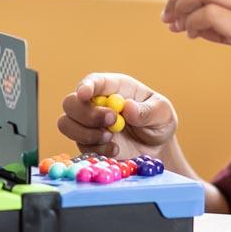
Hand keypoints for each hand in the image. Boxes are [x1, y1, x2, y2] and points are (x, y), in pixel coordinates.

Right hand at [57, 74, 177, 160]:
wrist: (156, 150)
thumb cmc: (159, 123)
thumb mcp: (163, 113)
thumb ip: (148, 111)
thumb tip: (128, 108)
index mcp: (114, 87)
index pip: (93, 81)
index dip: (86, 86)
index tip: (85, 94)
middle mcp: (96, 103)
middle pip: (71, 102)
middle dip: (86, 113)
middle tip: (111, 121)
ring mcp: (89, 123)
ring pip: (66, 123)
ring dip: (86, 133)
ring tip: (111, 137)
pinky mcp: (87, 142)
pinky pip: (79, 145)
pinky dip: (96, 149)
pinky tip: (115, 149)